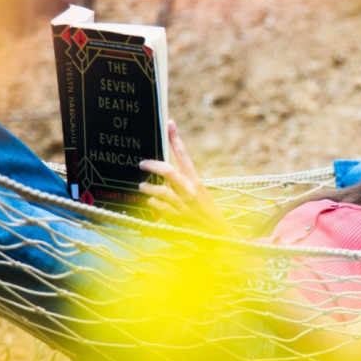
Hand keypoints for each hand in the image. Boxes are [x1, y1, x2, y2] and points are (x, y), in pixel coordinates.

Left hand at [139, 120, 238, 236]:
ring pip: (160, 191)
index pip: (184, 156)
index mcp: (197, 183)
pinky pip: (158, 208)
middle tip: (142, 163)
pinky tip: (151, 203)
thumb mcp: (201, 195)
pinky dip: (153, 204)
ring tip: (143, 186)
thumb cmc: (209, 214)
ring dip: (149, 187)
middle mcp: (190, 192)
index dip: (176, 139)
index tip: (169, 124)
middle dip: (153, 165)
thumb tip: (165, 179)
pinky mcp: (176, 219)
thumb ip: (184, 186)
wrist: (218, 236)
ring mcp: (182, 206)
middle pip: (168, 171)